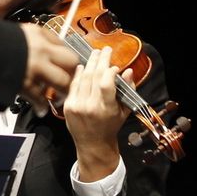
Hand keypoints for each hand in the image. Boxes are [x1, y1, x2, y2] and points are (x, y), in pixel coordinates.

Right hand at [17, 24, 79, 112]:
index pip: (65, 45)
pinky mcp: (24, 84)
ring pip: (62, 82)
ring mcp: (34, 67)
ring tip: (58, 99)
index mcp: (37, 34)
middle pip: (71, 63)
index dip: (67, 59)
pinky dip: (42, 106)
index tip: (67, 66)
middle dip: (72, 75)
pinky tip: (40, 109)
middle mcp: (40, 49)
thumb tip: (42, 52)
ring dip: (62, 93)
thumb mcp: (14, 32)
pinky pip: (41, 99)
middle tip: (68, 82)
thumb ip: (30, 41)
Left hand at [63, 46, 127, 178]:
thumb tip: (128, 71)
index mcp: (106, 109)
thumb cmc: (111, 127)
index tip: (115, 66)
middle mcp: (90, 107)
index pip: (106, 84)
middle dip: (100, 60)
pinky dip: (78, 74)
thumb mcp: (124, 111)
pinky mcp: (68, 106)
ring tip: (96, 55)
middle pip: (94, 77)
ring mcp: (77, 106)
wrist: (92, 144)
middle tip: (105, 50)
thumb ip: (128, 90)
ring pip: (83, 78)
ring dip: (90, 64)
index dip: (110, 72)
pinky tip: (82, 66)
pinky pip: (74, 85)